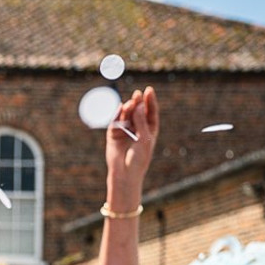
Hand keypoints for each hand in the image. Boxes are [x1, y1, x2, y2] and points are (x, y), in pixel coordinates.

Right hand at [104, 86, 158, 207]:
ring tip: (130, 103)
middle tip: (137, 94)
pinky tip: (120, 108)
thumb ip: (141, 121)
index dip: (150, 101)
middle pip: (138, 112)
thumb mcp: (145, 138)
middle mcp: (137, 129)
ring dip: (128, 109)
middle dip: (138, 103)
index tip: (149, 90)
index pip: (150, 112)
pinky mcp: (114, 135)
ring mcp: (125, 132)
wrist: (126, 174)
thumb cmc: (139, 159)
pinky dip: (117, 115)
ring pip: (127, 116)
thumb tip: (137, 104)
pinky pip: (115, 122)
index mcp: (149, 130)